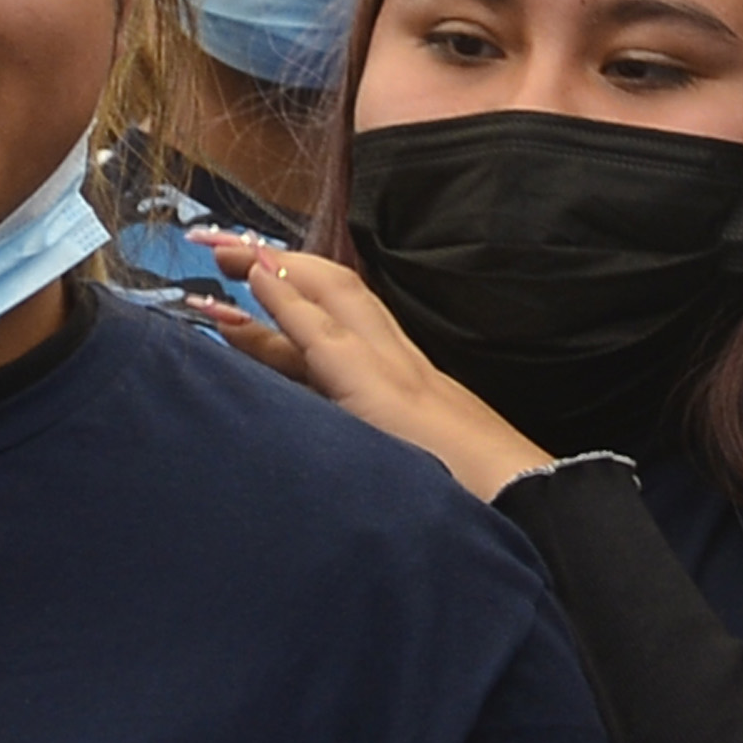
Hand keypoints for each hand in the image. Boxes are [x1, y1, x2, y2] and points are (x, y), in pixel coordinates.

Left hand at [194, 238, 548, 501]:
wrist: (517, 498)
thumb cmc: (469, 490)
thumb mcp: (416, 463)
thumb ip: (379, 442)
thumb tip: (332, 456)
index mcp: (405, 380)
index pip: (346, 320)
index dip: (300, 293)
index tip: (256, 272)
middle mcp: (397, 362)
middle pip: (337, 292)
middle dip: (280, 263)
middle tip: (225, 245)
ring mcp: (388, 367)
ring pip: (330, 298)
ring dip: (275, 269)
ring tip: (225, 249)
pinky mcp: (375, 384)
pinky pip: (322, 332)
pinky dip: (287, 301)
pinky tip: (255, 277)